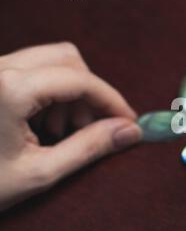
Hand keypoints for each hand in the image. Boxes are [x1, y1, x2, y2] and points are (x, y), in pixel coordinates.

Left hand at [0, 43, 141, 210]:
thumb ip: (90, 147)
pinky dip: (52, 93)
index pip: (79, 80)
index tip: (129, 121)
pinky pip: (34, 70)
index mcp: (8, 90)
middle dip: (90, 92)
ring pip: (52, 61)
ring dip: (72, 92)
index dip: (111, 100)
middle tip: (93, 126)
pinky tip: (45, 124)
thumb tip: (129, 131)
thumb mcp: (41, 171)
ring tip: (64, 130)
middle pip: (68, 59)